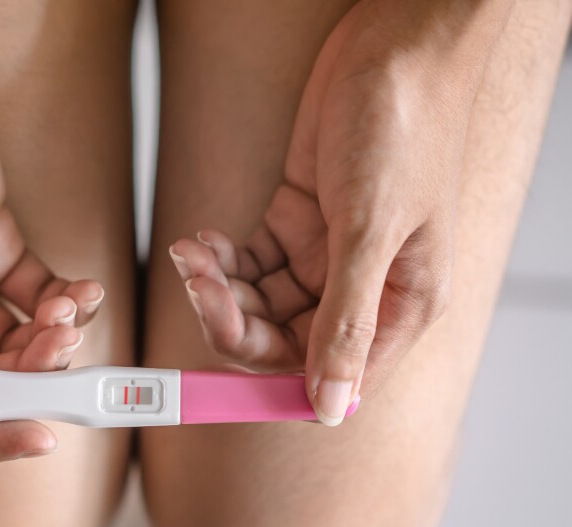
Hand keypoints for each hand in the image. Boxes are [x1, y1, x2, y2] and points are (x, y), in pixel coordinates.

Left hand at [169, 0, 505, 424]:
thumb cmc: (404, 130)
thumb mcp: (372, 231)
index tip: (218, 360)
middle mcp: (363, 290)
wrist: (395, 49)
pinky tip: (205, 241)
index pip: (328, 373)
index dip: (271, 376)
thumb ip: (347, 321)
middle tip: (200, 285)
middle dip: (233, 320)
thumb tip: (330, 407)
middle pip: (283, 340)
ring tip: (193, 252)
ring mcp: (327, 258)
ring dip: (219, 286)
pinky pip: (250, 264)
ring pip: (259, 303)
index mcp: (400, 306)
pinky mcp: (298, 225)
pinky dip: (223, 259)